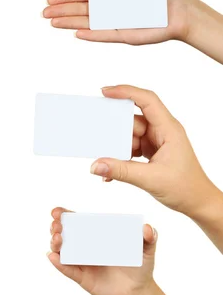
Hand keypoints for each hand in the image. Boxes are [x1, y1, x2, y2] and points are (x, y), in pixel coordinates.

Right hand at [44, 0, 191, 44]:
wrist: (180, 11)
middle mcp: (109, 9)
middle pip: (80, 10)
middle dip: (62, 11)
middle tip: (44, 13)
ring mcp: (114, 23)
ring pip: (87, 22)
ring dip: (69, 23)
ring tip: (52, 22)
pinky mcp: (122, 36)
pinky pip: (103, 35)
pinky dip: (90, 34)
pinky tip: (76, 33)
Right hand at [48, 208, 156, 294]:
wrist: (139, 292)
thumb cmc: (140, 267)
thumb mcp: (147, 250)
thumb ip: (150, 237)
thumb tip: (147, 228)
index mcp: (96, 237)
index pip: (76, 223)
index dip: (64, 216)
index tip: (58, 211)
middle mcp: (85, 248)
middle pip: (63, 235)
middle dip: (55, 227)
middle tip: (57, 225)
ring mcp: (81, 263)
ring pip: (61, 251)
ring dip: (55, 243)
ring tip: (58, 238)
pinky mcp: (81, 277)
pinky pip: (66, 269)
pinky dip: (58, 263)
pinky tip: (53, 256)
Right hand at [88, 85, 219, 218]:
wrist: (197, 202)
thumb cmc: (185, 187)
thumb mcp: (150, 179)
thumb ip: (120, 171)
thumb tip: (96, 165)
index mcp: (169, 129)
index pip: (147, 101)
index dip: (126, 92)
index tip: (106, 92)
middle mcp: (163, 131)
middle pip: (133, 120)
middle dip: (116, 130)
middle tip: (100, 138)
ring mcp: (157, 141)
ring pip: (129, 136)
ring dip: (117, 149)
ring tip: (108, 162)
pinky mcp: (152, 152)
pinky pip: (131, 148)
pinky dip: (121, 159)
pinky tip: (112, 172)